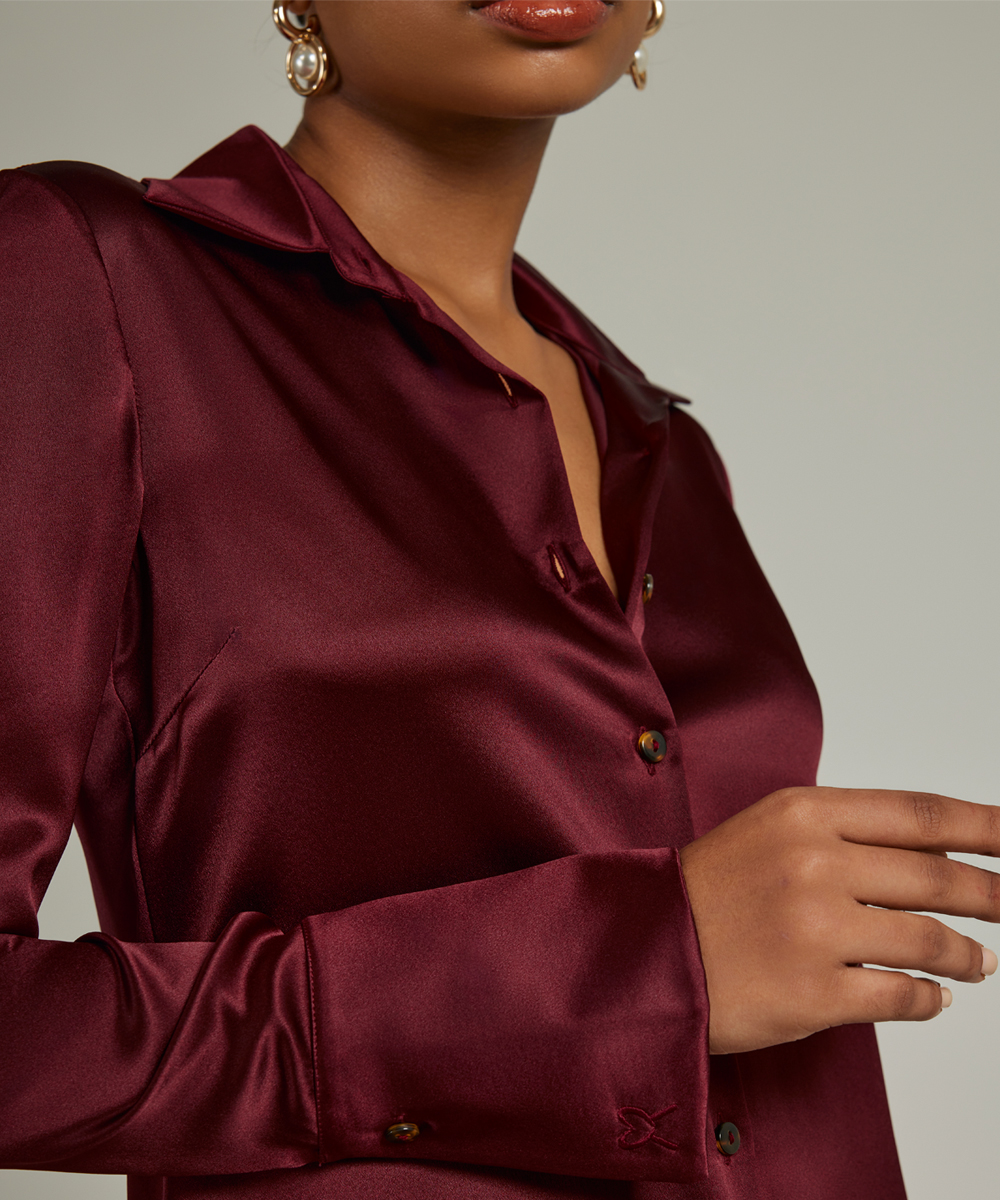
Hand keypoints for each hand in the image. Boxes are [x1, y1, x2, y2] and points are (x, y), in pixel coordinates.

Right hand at [678, 787, 999, 1053]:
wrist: (641, 949)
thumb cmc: (707, 889)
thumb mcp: (770, 833)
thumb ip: (846, 836)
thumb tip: (941, 859)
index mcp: (803, 812)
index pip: (921, 815)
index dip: (988, 827)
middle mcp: (813, 862)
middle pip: (939, 877)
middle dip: (994, 894)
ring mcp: (815, 929)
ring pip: (930, 941)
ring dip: (967, 955)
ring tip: (980, 960)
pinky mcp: (814, 993)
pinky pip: (902, 996)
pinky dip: (930, 999)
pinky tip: (934, 997)